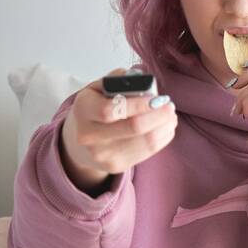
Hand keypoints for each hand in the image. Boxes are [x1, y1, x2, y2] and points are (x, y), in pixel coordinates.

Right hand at [60, 68, 176, 190]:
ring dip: (165, 126)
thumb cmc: (92, 109)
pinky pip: (147, 152)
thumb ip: (119, 81)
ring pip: (146, 142)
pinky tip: (165, 128)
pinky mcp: (116, 166)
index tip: (157, 98)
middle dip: (158, 115)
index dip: (139, 104)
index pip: (111, 110)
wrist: (77, 143)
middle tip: (169, 106)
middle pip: (133, 128)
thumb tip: (144, 82)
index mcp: (83, 110)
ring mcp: (102, 155)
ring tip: (170, 116)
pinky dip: (162, 138)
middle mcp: (89, 136)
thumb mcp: (97, 89)